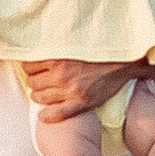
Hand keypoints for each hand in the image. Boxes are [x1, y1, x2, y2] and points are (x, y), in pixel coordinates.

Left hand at [21, 53, 144, 120]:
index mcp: (58, 57)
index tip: (36, 68)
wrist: (125, 60)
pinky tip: (45, 114)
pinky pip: (55, 114)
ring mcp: (70, 91)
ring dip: (40, 95)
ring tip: (46, 92)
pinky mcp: (81, 103)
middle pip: (32, 82)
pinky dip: (47, 115)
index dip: (31, 67)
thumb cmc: (101, 49)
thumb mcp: (75, 41)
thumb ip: (57, 45)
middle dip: (35, 80)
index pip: (28, 65)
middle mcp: (61, 74)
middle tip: (42, 80)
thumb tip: (40, 40)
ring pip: (39, 97)